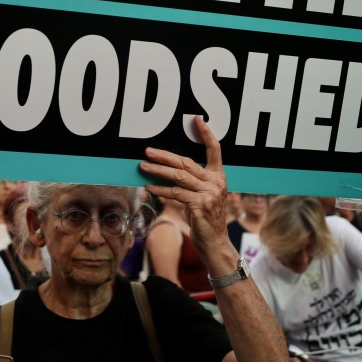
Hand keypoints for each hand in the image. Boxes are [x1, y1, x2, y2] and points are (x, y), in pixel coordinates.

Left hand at [140, 116, 228, 257]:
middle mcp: (215, 182)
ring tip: (143, 166)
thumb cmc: (205, 219)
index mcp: (218, 176)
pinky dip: (160, 189)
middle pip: (186, 162)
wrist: (215, 242)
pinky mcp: (200, 204)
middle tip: (147, 150)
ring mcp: (209, 193)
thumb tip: (169, 169)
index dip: (206, 134)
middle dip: (164, 156)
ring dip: (158, 170)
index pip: (215, 150)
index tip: (197, 119)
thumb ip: (192, 182)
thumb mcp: (203, 196)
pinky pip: (175, 193)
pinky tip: (149, 187)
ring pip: (178, 176)